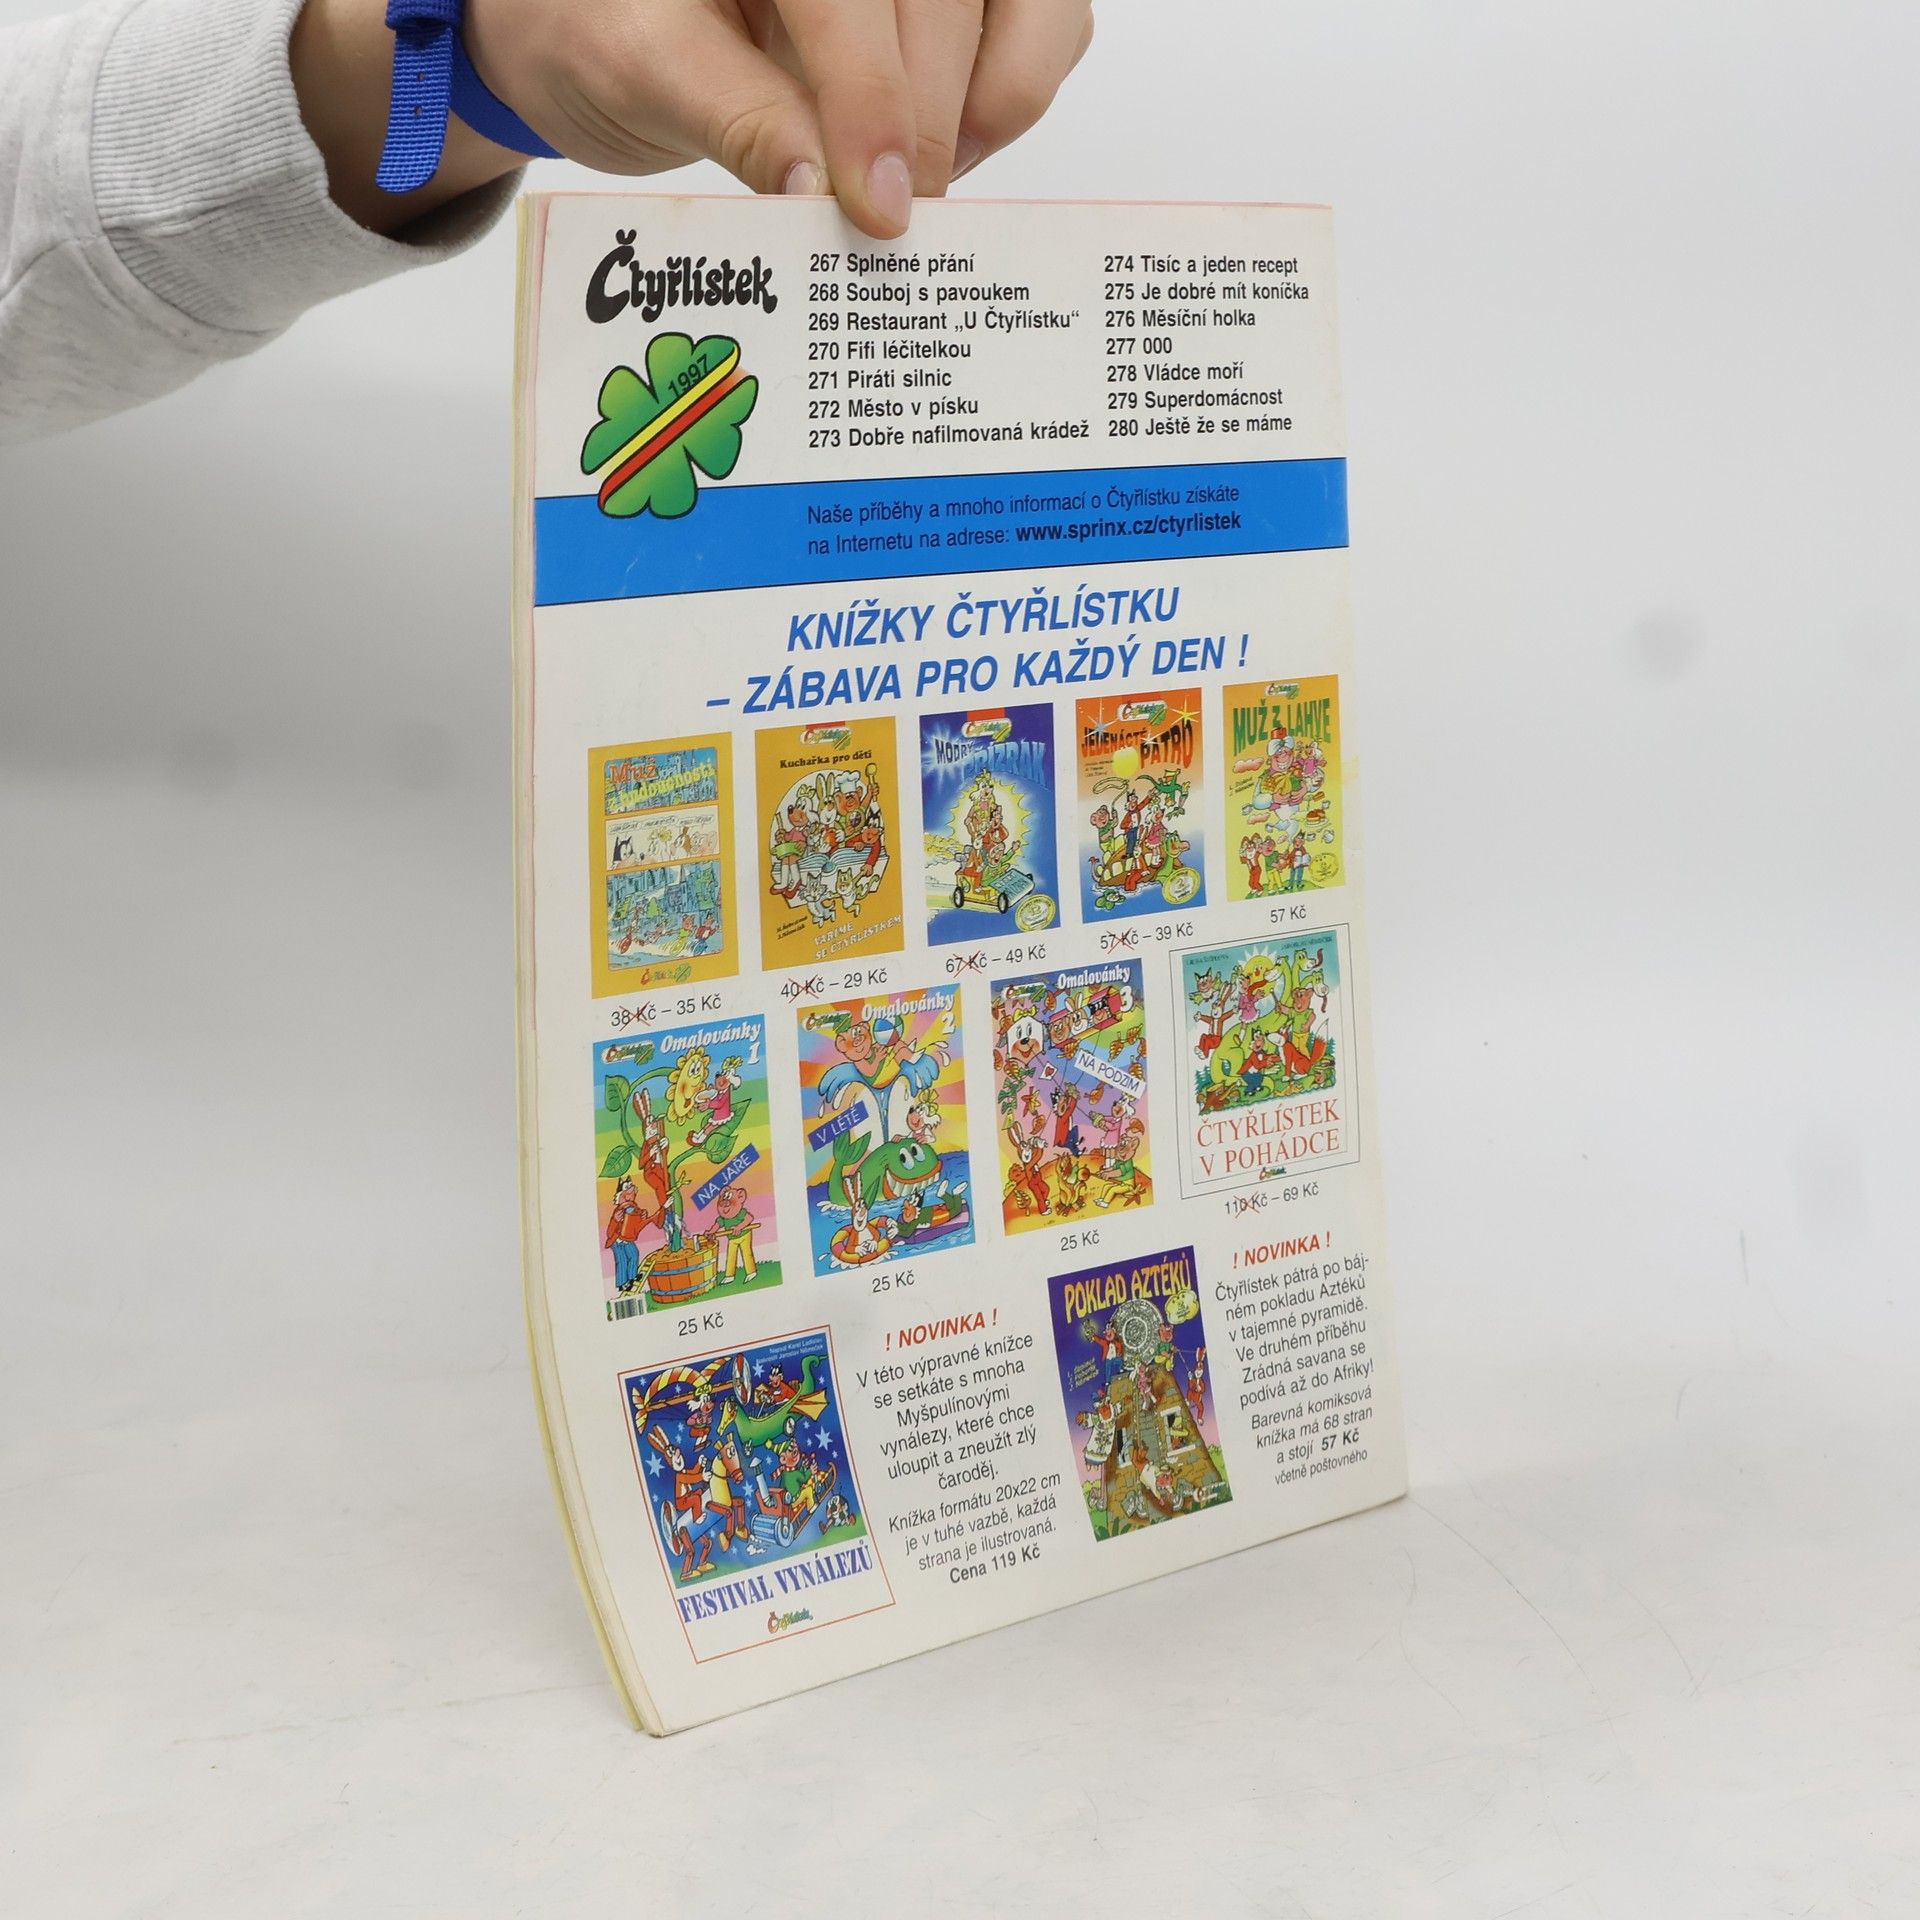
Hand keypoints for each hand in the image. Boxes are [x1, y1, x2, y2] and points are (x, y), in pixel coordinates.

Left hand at [464, 0, 1094, 234]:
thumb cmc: (606, 27)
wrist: (601, 22)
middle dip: (926, 125)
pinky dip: (1011, 100)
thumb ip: (731, 117)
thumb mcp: (639, 67)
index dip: (872, 101)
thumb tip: (816, 192)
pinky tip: (942, 151)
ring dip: (988, 110)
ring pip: (1030, 8)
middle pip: (946, 2)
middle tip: (891, 225)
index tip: (878, 208)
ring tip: (919, 182)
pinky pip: (1045, 26)